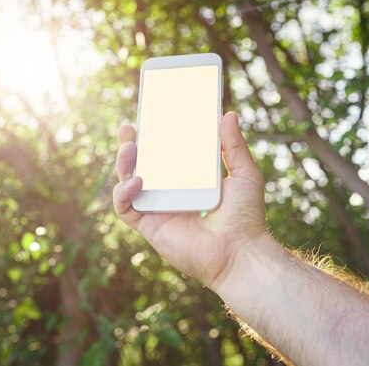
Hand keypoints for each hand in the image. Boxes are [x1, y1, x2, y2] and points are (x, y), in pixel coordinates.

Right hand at [113, 112, 268, 289]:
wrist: (241, 253)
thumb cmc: (246, 217)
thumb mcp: (244, 174)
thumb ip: (234, 145)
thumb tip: (229, 114)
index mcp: (187, 181)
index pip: (163, 156)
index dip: (151, 138)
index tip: (147, 118)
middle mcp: (169, 194)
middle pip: (139, 166)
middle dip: (128, 146)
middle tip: (127, 129)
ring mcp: (157, 210)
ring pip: (126, 183)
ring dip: (122, 164)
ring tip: (130, 147)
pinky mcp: (149, 227)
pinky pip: (124, 208)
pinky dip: (123, 193)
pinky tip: (137, 182)